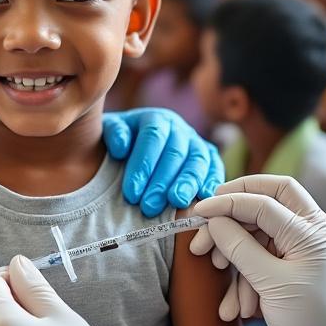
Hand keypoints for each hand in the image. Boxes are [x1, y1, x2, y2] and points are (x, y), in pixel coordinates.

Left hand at [102, 108, 223, 216]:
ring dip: (187, 183)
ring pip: (197, 160)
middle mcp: (180, 128)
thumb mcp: (110, 132)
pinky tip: (204, 197)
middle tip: (149, 207)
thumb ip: (114, 134)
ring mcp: (197, 143)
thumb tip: (121, 148)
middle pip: (175, 152)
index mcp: (156, 119)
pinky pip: (215, 168)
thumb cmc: (120, 144)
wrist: (134, 144)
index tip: (131, 193)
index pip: (152, 137)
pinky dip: (212, 182)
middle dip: (162, 182)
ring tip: (176, 204)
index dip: (143, 165)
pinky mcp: (209, 158)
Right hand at [190, 175, 325, 325]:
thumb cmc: (315, 324)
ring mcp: (301, 254)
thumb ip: (241, 247)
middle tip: (202, 248)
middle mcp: (310, 233)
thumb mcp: (273, 284)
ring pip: (256, 241)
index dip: (227, 203)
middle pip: (261, 209)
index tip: (197, 213)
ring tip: (228, 300)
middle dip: (229, 228)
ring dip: (236, 268)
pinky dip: (245, 285)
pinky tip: (238, 311)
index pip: (263, 200)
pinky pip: (260, 266)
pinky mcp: (291, 274)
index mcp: (312, 229)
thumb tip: (214, 220)